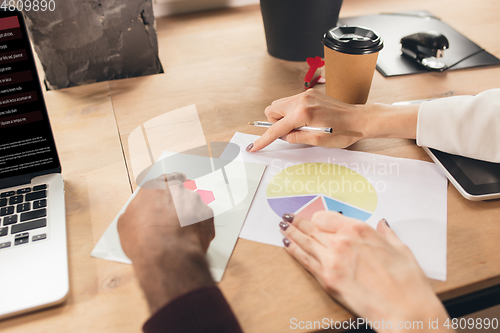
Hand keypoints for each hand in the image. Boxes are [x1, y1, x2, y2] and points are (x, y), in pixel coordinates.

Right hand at [118, 172, 214, 312]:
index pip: (163, 178)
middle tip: (171, 219)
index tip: (167, 192)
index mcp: (155, 186)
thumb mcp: (126, 223)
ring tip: (179, 233)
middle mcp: (176, 189)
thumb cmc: (145, 241)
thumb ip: (137, 210)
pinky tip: (188, 238)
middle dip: (177, 202)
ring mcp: (194, 200)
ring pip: (192, 204)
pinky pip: (203, 218)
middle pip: (179, 191)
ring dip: (188, 215)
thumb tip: (139, 214)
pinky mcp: (207, 214)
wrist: (167, 256)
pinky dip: (198, 226)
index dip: (165, 187)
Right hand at [247, 89, 418, 151]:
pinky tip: (305, 120)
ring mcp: (306, 95)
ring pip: (280, 105)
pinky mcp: (310, 94)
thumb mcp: (318, 141)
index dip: (264, 140)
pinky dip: (292, 112)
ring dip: (283, 117)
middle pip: (272, 110)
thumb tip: (283, 136)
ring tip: (300, 127)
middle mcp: (302, 100)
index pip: (276, 128)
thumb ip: (296, 137)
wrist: (360, 119)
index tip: (254, 147)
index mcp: (303, 113)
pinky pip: (291, 102)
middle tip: (291, 133)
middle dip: (275, 123)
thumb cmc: (344, 131)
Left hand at [279, 212, 450, 331]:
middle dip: (298, 222)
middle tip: (288, 217)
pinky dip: (293, 251)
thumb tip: (382, 225)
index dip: (319, 218)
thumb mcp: (401, 250)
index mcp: (359, 229)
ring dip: (291, 232)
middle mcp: (342, 241)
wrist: (406, 310)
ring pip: (305, 241)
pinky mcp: (327, 279)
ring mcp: (332, 260)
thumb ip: (387, 234)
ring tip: (282, 226)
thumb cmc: (407, 283)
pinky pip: (305, 260)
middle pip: (313, 228)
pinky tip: (286, 244)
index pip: (327, 217)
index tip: (314, 219)